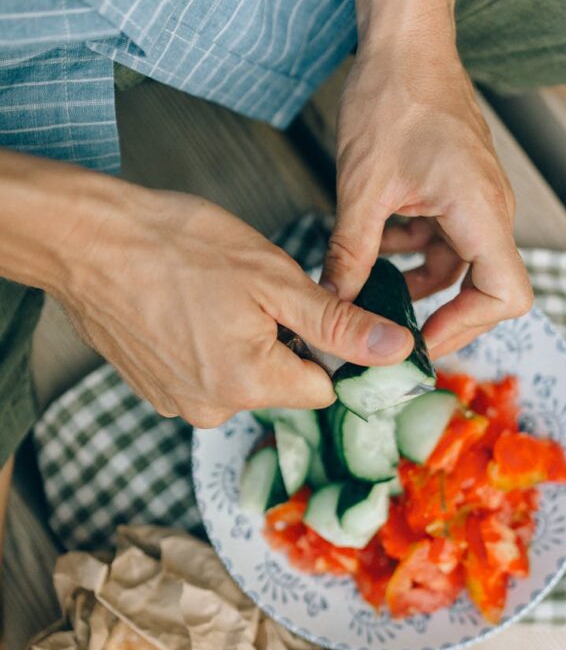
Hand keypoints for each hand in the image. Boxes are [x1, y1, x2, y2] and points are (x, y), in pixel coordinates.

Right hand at [57, 189, 413, 425]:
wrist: (85, 240)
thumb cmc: (178, 247)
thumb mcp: (274, 278)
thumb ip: (339, 324)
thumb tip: (395, 351)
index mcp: (252, 384)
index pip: (322, 388)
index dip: (321, 345)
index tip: (301, 309)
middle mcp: (214, 409)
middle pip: (280, 385)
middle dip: (279, 342)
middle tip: (248, 293)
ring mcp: (177, 403)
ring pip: (241, 379)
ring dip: (239, 344)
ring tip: (209, 297)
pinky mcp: (151, 390)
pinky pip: (203, 376)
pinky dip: (202, 348)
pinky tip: (182, 310)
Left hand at [323, 43, 532, 358]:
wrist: (405, 42)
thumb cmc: (393, 99)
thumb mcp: (362, 188)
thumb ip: (350, 254)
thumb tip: (334, 304)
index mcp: (481, 213)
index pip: (508, 296)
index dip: (468, 327)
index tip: (422, 338)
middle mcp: (490, 211)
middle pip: (484, 290)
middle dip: (437, 314)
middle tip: (389, 333)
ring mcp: (477, 201)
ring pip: (458, 265)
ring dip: (416, 282)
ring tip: (367, 285)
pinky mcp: (459, 191)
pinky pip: (445, 239)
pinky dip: (411, 251)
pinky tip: (373, 245)